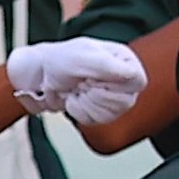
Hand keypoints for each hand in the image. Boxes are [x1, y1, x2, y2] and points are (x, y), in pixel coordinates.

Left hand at [6, 38, 146, 123]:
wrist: (40, 74)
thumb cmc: (60, 60)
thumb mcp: (83, 57)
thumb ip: (108, 66)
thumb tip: (132, 75)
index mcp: (124, 60)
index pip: (138, 82)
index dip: (114, 85)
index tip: (93, 78)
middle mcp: (122, 77)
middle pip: (125, 102)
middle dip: (96, 96)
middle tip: (82, 84)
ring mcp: (113, 95)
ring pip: (112, 114)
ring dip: (87, 104)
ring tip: (77, 91)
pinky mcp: (101, 109)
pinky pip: (98, 121)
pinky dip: (81, 112)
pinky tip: (75, 99)